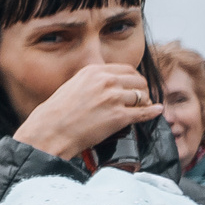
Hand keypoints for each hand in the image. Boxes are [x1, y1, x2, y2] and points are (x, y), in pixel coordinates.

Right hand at [13, 63, 162, 161]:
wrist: (47, 134)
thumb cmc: (52, 116)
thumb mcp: (70, 88)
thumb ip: (89, 83)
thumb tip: (104, 86)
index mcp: (93, 72)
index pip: (125, 70)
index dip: (133, 79)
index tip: (134, 86)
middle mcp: (106, 82)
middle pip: (138, 81)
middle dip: (142, 90)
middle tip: (141, 98)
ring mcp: (114, 99)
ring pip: (141, 97)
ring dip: (145, 103)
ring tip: (143, 108)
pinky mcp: (118, 117)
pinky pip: (143, 113)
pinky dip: (152, 112)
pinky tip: (157, 111)